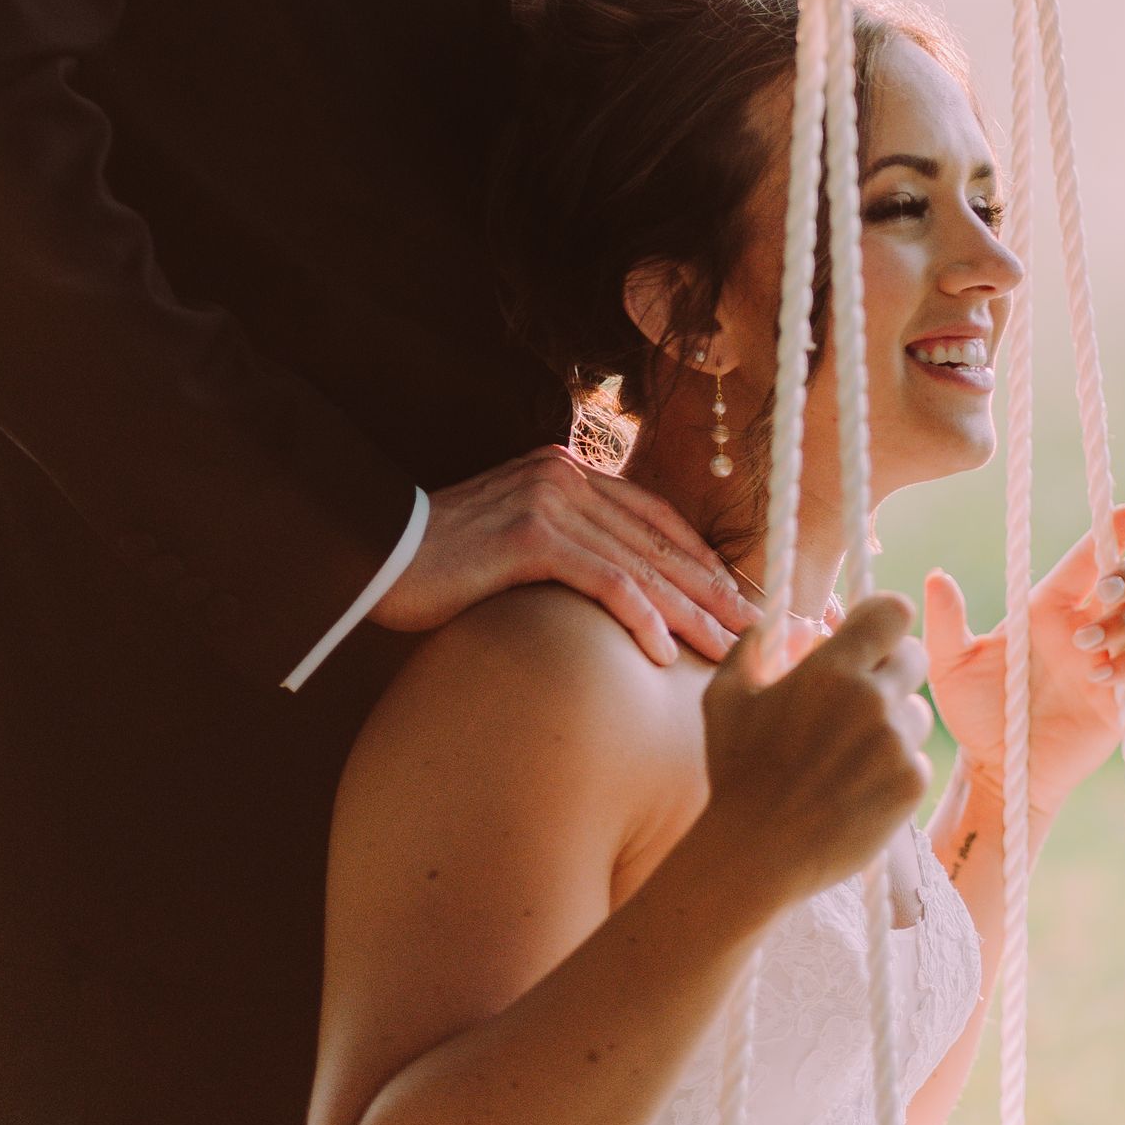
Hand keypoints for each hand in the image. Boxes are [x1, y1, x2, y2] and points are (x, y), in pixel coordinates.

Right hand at [369, 447, 755, 663]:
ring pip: (639, 564)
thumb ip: (559, 546)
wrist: (372, 553)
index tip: (733, 595)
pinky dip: (640, 618)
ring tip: (725, 650)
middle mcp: (564, 476)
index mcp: (564, 470)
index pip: (651, 515)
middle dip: (709, 588)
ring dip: (689, 611)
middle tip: (753, 628)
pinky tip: (663, 653)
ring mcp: (548, 502)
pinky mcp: (529, 537)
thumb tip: (610, 589)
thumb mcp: (510, 542)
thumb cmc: (437, 562)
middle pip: (656, 540)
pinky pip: (604, 582)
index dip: (697, 556)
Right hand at [697, 594, 932, 915]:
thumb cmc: (736, 772)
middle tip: (864, 692)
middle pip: (915, 656)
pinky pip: (918, 760)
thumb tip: (767, 623)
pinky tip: (856, 785)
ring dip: (894, 722)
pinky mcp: (910, 786)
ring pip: (918, 712)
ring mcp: (896, 745)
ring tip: (850, 751)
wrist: (757, 854)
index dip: (885, 619)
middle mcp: (872, 700)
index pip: (894, 611)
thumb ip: (750, 647)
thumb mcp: (725, 697)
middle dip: (892, 667)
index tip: (870, 635)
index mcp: (831, 669)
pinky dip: (895, 769)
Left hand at [923, 505, 1124, 822]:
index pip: (1087, 560)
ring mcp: (1107, 663)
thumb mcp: (950, 665)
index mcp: (1048, 608)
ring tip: (1086, 646)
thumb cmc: (974, 713)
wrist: (997, 769)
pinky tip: (1099, 676)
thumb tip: (936, 577)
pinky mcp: (1123, 702)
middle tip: (1101, 591)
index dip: (1111, 533)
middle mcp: (1084, 628)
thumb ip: (945, 623)